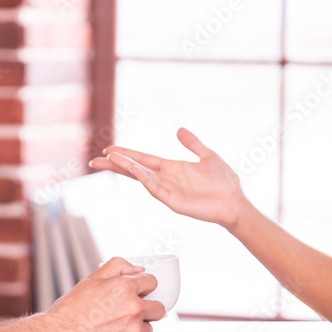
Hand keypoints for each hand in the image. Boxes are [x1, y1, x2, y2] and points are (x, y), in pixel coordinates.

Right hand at [45, 257, 163, 331]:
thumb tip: (135, 268)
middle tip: (134, 310)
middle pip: (159, 308)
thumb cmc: (70, 312)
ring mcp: (133, 330)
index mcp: (125, 288)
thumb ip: (117, 267)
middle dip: (149, 307)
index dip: (145, 286)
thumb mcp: (91, 279)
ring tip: (118, 325)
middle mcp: (133, 308)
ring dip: (139, 326)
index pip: (152, 282)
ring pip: (149, 327)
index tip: (141, 291)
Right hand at [88, 128, 245, 228]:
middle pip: (135, 169)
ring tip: (111, 158)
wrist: (236, 202)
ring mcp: (168, 191)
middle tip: (95, 160)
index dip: (126, 154)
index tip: (109, 149)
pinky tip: (136, 171)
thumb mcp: (208, 155)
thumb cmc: (224, 182)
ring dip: (127, 168)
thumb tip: (179, 129)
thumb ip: (192, 144)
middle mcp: (166, 179)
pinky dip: (145, 179)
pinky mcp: (175, 202)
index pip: (143, 159)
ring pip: (142, 178)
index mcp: (171, 168)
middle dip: (116, 164)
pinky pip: (156, 189)